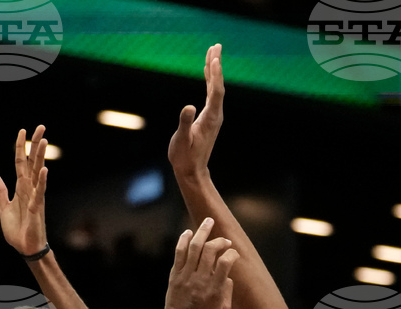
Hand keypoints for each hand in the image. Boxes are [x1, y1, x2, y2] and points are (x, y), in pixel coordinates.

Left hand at [0, 125, 48, 255]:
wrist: (25, 248)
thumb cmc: (18, 229)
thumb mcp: (4, 207)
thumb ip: (0, 192)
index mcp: (21, 187)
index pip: (20, 162)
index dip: (20, 147)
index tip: (22, 131)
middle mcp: (30, 189)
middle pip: (32, 162)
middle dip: (35, 145)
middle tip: (41, 126)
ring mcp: (35, 197)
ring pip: (38, 173)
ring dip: (40, 157)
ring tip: (44, 141)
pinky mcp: (37, 209)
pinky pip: (40, 193)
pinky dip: (42, 182)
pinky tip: (45, 170)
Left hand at [158, 217, 237, 308]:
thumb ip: (227, 290)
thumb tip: (227, 273)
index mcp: (215, 290)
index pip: (225, 262)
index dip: (232, 253)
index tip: (233, 254)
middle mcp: (200, 280)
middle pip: (210, 250)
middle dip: (219, 240)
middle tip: (224, 240)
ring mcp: (185, 276)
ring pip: (194, 247)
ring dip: (202, 232)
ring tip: (208, 221)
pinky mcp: (174, 275)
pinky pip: (179, 253)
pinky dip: (184, 240)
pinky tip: (189, 232)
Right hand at [167, 44, 224, 178]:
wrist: (191, 171)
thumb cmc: (185, 157)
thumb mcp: (182, 141)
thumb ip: (185, 124)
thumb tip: (188, 107)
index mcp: (211, 117)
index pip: (215, 91)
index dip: (215, 74)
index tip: (213, 58)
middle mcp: (215, 114)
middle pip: (218, 85)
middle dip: (216, 65)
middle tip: (216, 46)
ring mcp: (213, 115)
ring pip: (215, 87)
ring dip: (213, 70)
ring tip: (212, 52)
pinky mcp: (209, 117)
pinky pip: (211, 93)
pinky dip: (209, 80)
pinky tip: (207, 72)